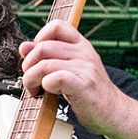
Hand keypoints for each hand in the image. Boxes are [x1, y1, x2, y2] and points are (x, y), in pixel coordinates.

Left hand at [18, 20, 130, 137]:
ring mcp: (85, 68)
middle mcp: (84, 53)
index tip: (37, 58)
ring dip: (31, 79)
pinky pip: (56, 78)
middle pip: (43, 47)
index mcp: (81, 45)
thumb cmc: (89, 92)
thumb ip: (48, 56)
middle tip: (31, 81)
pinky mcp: (84, 86)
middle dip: (28, 65)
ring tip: (35, 91)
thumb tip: (24, 46)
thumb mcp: (69, 69)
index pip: (56, 26)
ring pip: (44, 64)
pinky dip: (45, 86)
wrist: (114, 112)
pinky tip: (48, 93)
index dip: (39, 38)